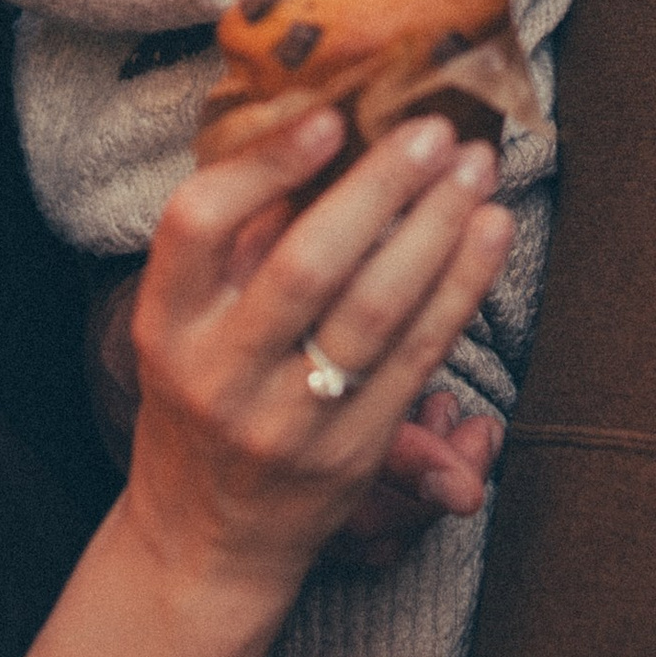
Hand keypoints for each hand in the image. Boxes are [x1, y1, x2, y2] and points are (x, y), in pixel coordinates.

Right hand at [125, 110, 511, 588]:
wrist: (206, 541)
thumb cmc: (202, 400)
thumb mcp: (189, 324)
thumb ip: (241, 240)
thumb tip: (319, 130)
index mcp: (167, 324)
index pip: (199, 225)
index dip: (264, 165)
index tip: (330, 116)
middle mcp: (219, 374)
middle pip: (307, 267)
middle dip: (380, 188)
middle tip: (434, 129)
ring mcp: (289, 420)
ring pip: (376, 312)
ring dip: (438, 229)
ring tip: (477, 168)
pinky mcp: (352, 453)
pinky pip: (418, 357)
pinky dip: (460, 287)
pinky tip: (488, 233)